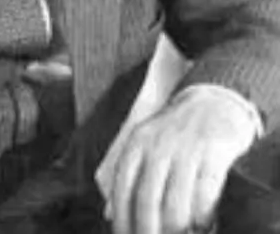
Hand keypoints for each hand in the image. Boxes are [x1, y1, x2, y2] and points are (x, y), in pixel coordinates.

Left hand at [95, 88, 256, 233]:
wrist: (214, 101)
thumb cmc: (175, 132)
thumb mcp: (146, 145)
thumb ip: (128, 177)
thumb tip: (108, 214)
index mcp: (137, 144)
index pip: (123, 189)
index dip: (123, 221)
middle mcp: (158, 145)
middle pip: (147, 199)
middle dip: (149, 231)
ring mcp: (186, 147)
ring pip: (176, 201)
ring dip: (178, 228)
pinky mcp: (214, 151)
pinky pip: (205, 191)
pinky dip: (203, 214)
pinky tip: (204, 224)